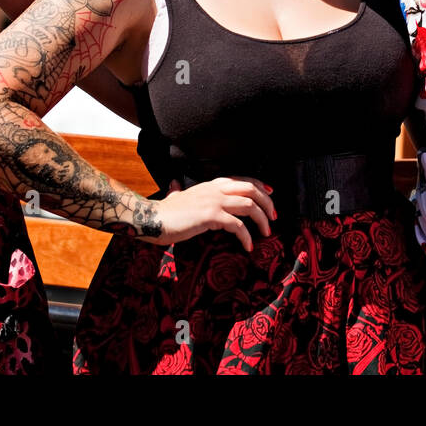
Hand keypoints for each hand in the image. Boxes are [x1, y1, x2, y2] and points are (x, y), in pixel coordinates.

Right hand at [151, 177, 275, 251]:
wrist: (152, 219)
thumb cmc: (163, 212)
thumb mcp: (175, 196)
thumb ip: (178, 190)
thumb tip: (174, 185)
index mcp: (210, 185)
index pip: (242, 180)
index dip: (260, 185)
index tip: (271, 193)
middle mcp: (215, 189)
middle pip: (252, 189)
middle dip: (267, 202)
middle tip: (273, 217)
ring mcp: (213, 201)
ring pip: (249, 205)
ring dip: (262, 219)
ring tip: (266, 232)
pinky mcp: (210, 216)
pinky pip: (237, 225)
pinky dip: (246, 236)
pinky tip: (248, 246)